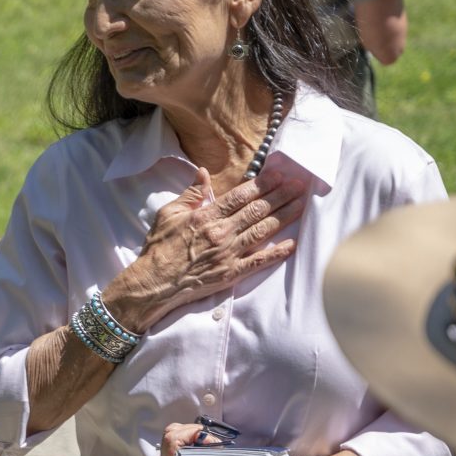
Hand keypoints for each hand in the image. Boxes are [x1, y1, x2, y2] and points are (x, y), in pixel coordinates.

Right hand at [105, 168, 306, 331]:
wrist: (154, 283)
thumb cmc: (159, 248)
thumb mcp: (168, 214)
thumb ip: (190, 194)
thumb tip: (202, 173)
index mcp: (206, 216)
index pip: (241, 196)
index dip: (263, 184)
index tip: (279, 174)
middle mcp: (221, 233)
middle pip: (257, 210)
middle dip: (281, 195)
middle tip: (299, 184)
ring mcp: (228, 254)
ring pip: (263, 230)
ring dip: (285, 216)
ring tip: (301, 203)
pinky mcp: (231, 273)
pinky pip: (259, 262)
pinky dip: (277, 253)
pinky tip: (292, 243)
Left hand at [149, 421, 295, 455]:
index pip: (171, 441)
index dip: (192, 436)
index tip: (212, 444)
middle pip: (172, 434)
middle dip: (195, 433)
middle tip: (215, 446)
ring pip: (178, 432)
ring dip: (198, 434)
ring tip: (216, 448)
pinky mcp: (186, 455)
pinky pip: (185, 434)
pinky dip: (200, 435)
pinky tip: (213, 447)